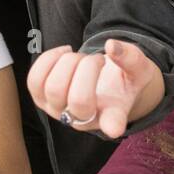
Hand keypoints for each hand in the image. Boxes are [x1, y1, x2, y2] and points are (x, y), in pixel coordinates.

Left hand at [27, 39, 163, 137]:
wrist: (103, 85)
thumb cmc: (122, 80)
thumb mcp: (138, 68)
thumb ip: (131, 58)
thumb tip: (111, 46)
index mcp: (113, 114)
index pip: (112, 123)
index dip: (112, 125)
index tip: (114, 127)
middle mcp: (84, 120)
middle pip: (78, 99)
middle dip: (88, 67)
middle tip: (98, 60)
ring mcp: (59, 112)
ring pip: (54, 88)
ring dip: (69, 62)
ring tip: (82, 60)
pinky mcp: (41, 100)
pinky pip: (35, 79)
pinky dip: (49, 59)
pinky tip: (65, 53)